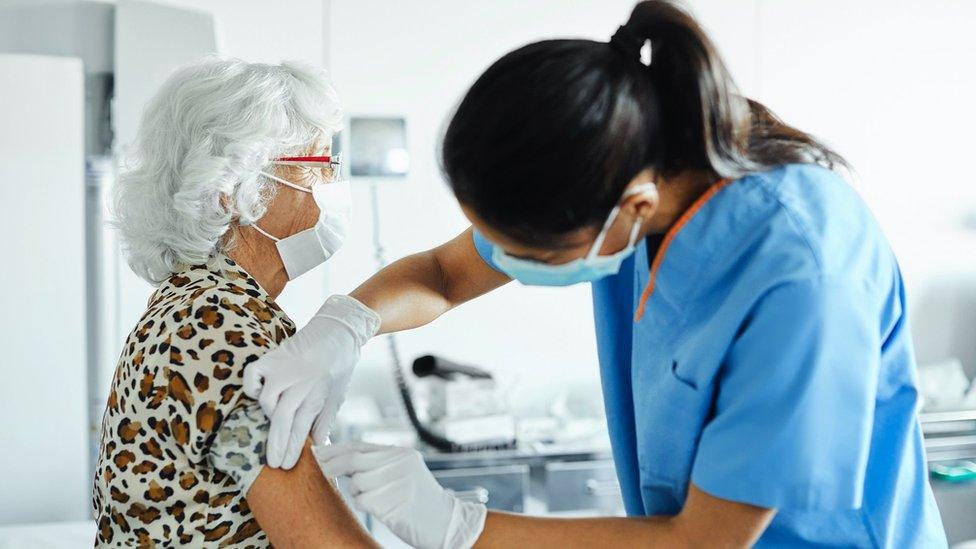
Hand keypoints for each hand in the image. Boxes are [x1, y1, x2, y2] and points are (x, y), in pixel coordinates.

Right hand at [243, 295, 379, 468]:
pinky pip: (253, 374)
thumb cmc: (339, 365)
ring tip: (272, 424)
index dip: (291, 448)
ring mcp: (284, 367)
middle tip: (273, 463)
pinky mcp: (272, 356)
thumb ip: (323, 421)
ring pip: (267, 399)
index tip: (285, 465)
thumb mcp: (336, 395)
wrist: (339, 329)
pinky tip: (258, 395)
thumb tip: (316, 446)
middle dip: (276, 444)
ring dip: (268, 415)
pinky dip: (252, 387)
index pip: (301, 426)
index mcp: (318, 392)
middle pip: (282, 418)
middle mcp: (300, 381)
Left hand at [315, 442, 486, 548]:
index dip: (334, 451)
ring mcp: (399, 481)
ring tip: (376, 498)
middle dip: (332, 466)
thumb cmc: (419, 500)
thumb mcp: (403, 472)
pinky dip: (366, 505)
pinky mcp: (395, 502)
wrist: (447, 522)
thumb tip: (339, 460)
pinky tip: (383, 508)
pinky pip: (364, 501)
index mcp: (401, 453)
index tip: (315, 455)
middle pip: (354, 460)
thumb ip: (378, 463)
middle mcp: (400, 463)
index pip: (359, 446)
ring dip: (358, 492)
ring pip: (358, 483)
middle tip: (319, 471)